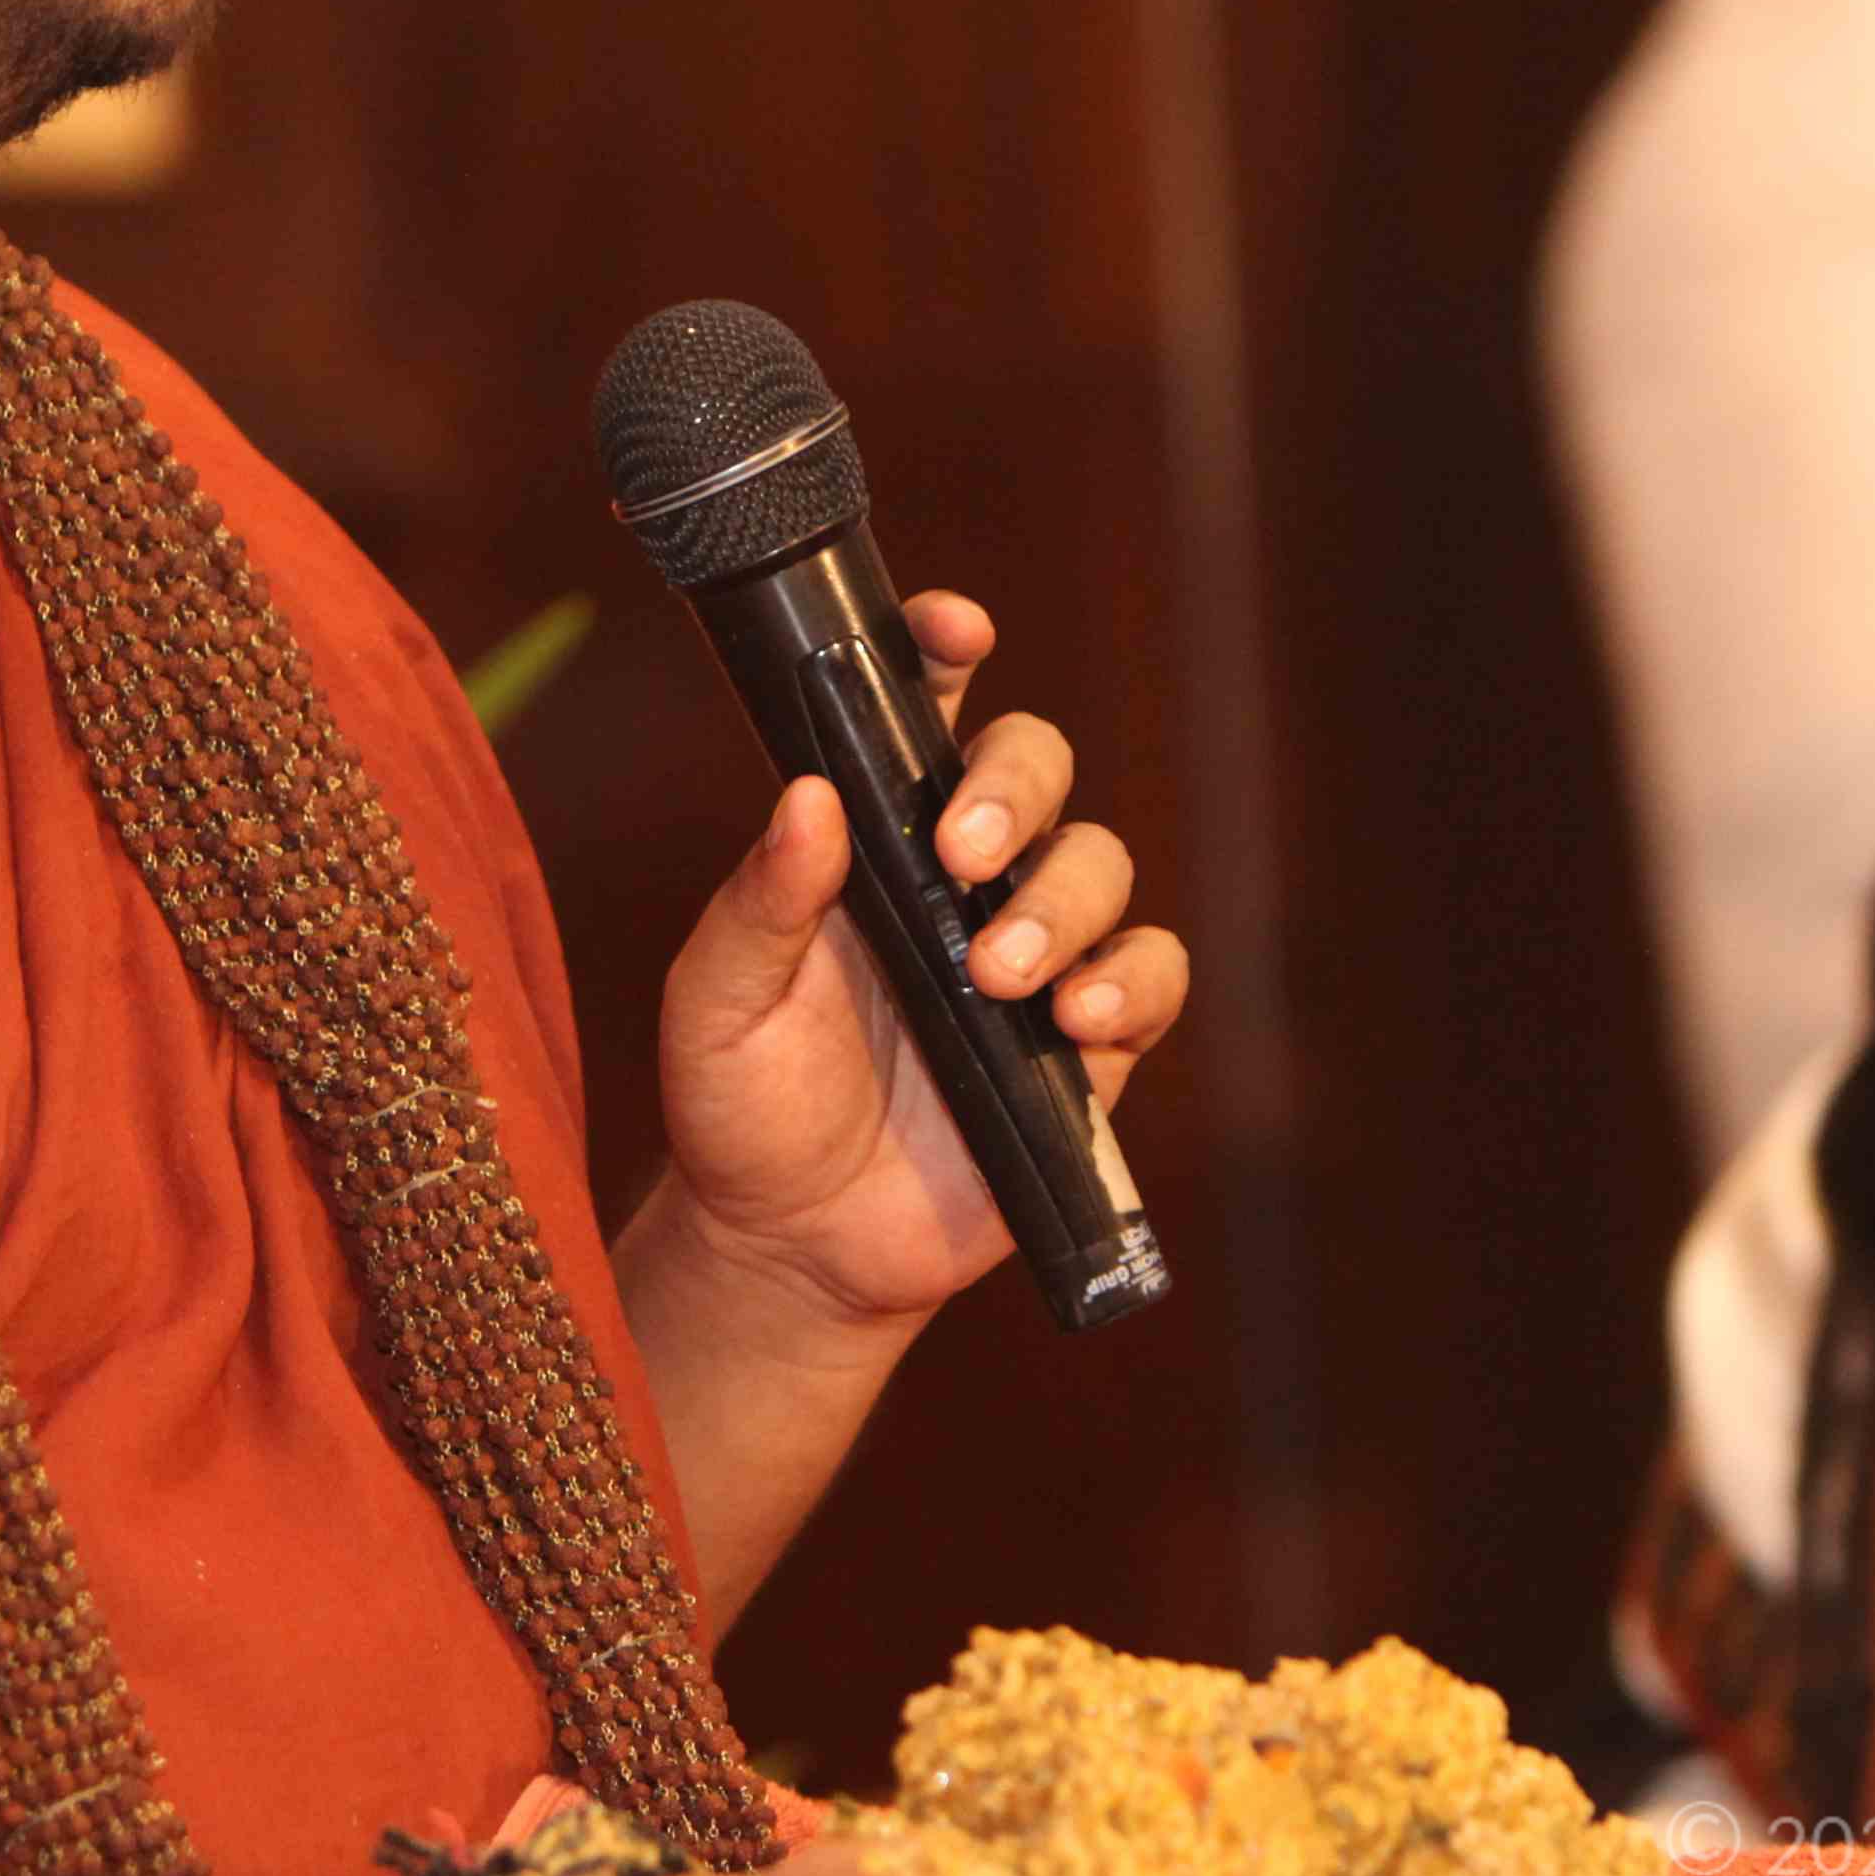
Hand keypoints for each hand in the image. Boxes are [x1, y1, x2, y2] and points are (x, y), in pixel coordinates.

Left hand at [651, 591, 1192, 1332]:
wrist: (796, 1247)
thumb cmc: (745, 1105)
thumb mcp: (721, 1000)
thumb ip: (762, 902)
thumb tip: (808, 795)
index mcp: (869, 838)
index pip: (921, 709)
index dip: (945, 648)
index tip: (958, 628)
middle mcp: (960, 876)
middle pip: (1036, 765)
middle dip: (1015, 788)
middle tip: (962, 854)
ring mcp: (1033, 952)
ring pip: (1101, 864)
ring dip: (1062, 904)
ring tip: (998, 977)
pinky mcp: (1089, 1044)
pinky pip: (1153, 976)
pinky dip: (1132, 984)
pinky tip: (1077, 1021)